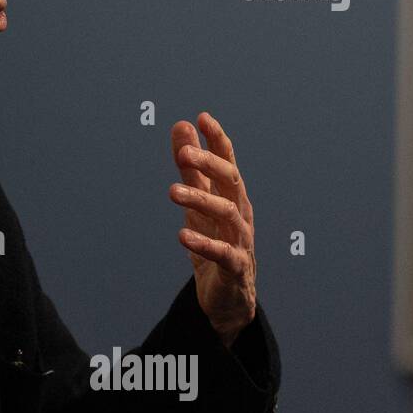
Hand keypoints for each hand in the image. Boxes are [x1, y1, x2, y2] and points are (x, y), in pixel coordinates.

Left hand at [167, 112, 257, 347]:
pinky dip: (203, 243)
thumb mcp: (198, 202)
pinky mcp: (235, 266)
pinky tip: (182, 236)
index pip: (227, 162)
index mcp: (232, 195)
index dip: (217, 140)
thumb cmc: (215, 241)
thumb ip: (190, 168)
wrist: (228, 294)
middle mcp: (241, 212)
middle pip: (230, 181)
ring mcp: (240, 239)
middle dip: (209, 164)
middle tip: (182, 153)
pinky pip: (223, 252)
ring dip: (199, 199)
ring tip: (171, 191)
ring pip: (226, 213)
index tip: (202, 118)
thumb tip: (182, 126)